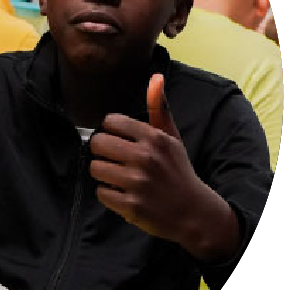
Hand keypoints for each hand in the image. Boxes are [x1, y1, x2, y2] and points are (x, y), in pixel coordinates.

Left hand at [89, 74, 239, 260]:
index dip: (110, 131)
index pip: (110, 122)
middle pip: (97, 143)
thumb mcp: (172, 138)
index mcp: (154, 138)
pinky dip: (108, 195)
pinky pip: (100, 192)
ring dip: (103, 174)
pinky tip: (123, 194)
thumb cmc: (178, 171)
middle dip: (102, 152)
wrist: (194, 212)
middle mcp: (145, 158)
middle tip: (115, 160)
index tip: (119, 141)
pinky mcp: (131, 206)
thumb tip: (156, 76)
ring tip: (119, 177)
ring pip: (95, 168)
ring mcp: (138, 183)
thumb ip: (158, 108)